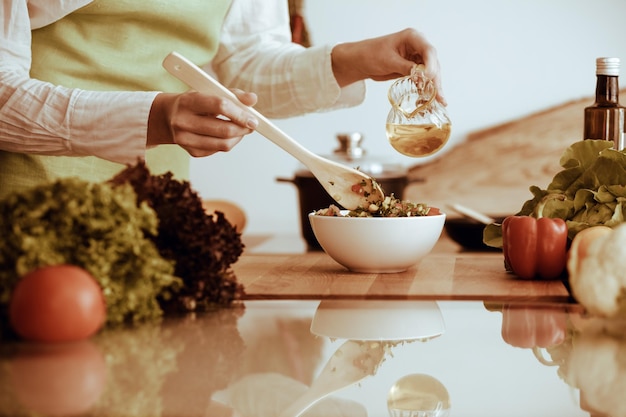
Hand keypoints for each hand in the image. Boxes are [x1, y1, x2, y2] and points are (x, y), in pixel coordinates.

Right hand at [147, 89, 258, 156]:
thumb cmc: (195, 102)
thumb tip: (253, 98)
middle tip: (252, 125)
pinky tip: (227, 135)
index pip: (220, 106)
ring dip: (238, 138)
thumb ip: (233, 94)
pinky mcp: (191, 152)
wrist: (169, 116)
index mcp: (188, 101)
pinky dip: (228, 143)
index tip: (253, 119)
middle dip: (243, 129)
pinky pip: (218, 150)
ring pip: (223, 144)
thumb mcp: (209, 91)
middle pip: (224, 129)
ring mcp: (185, 139)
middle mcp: (183, 121)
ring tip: (242, 130)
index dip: (240, 114)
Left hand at [331, 28, 445, 104]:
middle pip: (433, 63)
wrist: (360, 61)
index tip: (429, 77)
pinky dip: (426, 89)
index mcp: (412, 37)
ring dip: (434, 87)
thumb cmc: (370, 54)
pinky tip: (429, 100)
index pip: (428, 51)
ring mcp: (417, 58)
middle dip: (436, 80)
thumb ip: (405, 67)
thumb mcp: (388, 61)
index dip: (431, 65)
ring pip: (431, 73)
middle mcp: (418, 46)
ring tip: (439, 101)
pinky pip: (423, 79)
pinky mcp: (413, 69)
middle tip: (439, 96)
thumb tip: (421, 75)